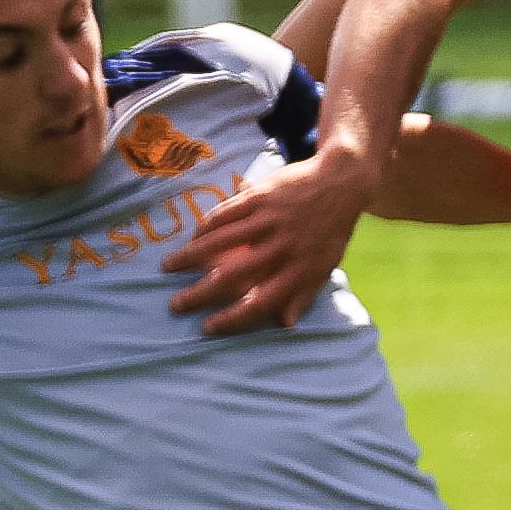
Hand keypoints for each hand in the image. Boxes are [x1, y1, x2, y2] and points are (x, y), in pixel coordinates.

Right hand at [163, 150, 370, 330]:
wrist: (341, 181)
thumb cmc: (332, 230)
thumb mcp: (326, 266)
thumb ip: (304, 294)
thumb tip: (285, 324)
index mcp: (299, 270)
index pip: (260, 303)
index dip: (232, 319)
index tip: (206, 328)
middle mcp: (282, 247)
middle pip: (233, 275)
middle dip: (200, 293)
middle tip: (176, 304)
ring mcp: (269, 220)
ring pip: (221, 241)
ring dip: (191, 256)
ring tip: (169, 267)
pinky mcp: (260, 196)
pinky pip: (225, 213)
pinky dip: (205, 226)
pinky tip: (192, 237)